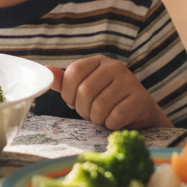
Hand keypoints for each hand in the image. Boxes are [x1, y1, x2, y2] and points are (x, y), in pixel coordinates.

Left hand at [47, 58, 172, 129]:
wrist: (140, 114)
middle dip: (83, 110)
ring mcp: (130, 81)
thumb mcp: (86, 89)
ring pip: (99, 107)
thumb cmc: (108, 101)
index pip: (74, 71)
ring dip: (97, 119)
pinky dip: (111, 125)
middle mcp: (115, 66)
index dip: (68, 93)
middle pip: (85, 91)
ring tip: (104, 117)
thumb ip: (66, 81)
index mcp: (99, 61)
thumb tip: (46, 70)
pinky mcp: (140, 99)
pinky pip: (114, 118)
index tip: (73, 103)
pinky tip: (116, 121)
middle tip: (92, 113)